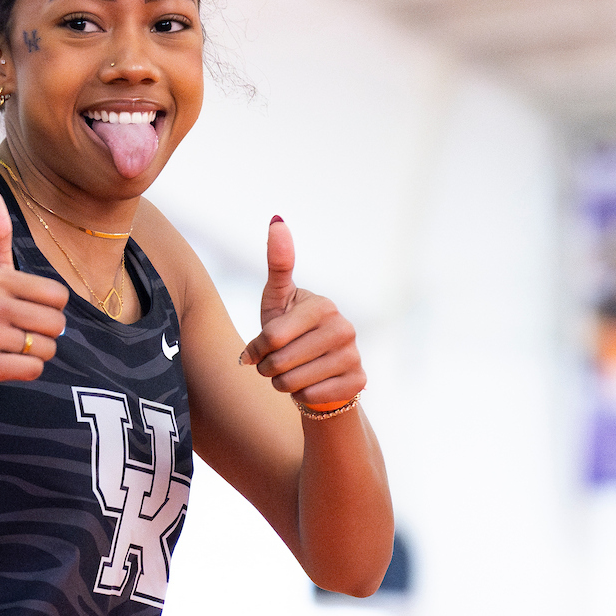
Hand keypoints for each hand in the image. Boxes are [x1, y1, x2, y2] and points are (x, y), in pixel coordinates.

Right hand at [0, 183, 68, 403]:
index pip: (58, 296)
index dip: (49, 309)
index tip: (23, 311)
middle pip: (56, 324)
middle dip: (44, 335)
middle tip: (17, 335)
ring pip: (45, 348)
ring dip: (33, 355)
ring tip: (8, 349)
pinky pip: (32, 369)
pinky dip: (25, 372)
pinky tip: (4, 365)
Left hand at [240, 217, 364, 407]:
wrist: (317, 371)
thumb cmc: (290, 332)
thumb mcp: (278, 300)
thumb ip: (278, 264)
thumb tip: (277, 218)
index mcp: (322, 305)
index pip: (272, 337)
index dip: (256, 349)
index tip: (256, 350)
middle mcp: (344, 327)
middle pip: (280, 362)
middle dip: (267, 369)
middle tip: (272, 366)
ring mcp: (354, 354)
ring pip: (294, 383)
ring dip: (281, 384)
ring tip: (288, 375)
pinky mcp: (359, 380)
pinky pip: (312, 397)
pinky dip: (301, 397)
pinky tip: (309, 386)